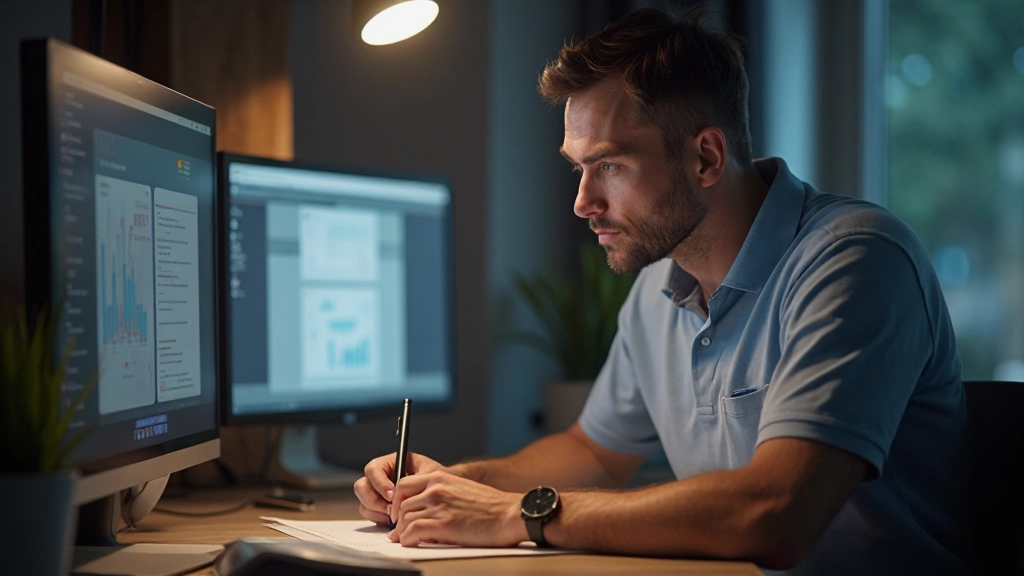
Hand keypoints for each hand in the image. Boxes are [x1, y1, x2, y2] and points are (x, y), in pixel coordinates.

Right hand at [354, 452, 446, 525]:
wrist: (441, 493)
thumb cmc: (436, 479)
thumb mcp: (429, 473)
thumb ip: (413, 479)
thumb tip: (398, 491)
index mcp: (389, 463)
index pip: (374, 469)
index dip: (380, 483)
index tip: (393, 495)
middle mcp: (379, 478)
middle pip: (361, 486)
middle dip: (374, 500)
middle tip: (391, 509)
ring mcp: (376, 494)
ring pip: (364, 502)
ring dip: (377, 511)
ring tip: (395, 517)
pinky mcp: (378, 508)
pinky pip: (370, 514)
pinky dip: (380, 519)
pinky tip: (394, 521)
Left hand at [389, 471, 526, 546]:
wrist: (510, 514)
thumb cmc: (491, 506)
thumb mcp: (461, 490)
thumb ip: (440, 495)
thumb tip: (424, 511)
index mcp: (440, 478)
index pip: (403, 484)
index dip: (396, 500)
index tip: (399, 512)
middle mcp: (436, 489)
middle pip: (401, 504)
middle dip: (398, 520)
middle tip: (400, 531)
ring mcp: (439, 506)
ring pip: (405, 519)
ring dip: (403, 532)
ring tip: (407, 539)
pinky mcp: (443, 525)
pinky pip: (412, 532)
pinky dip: (408, 540)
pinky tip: (411, 543)